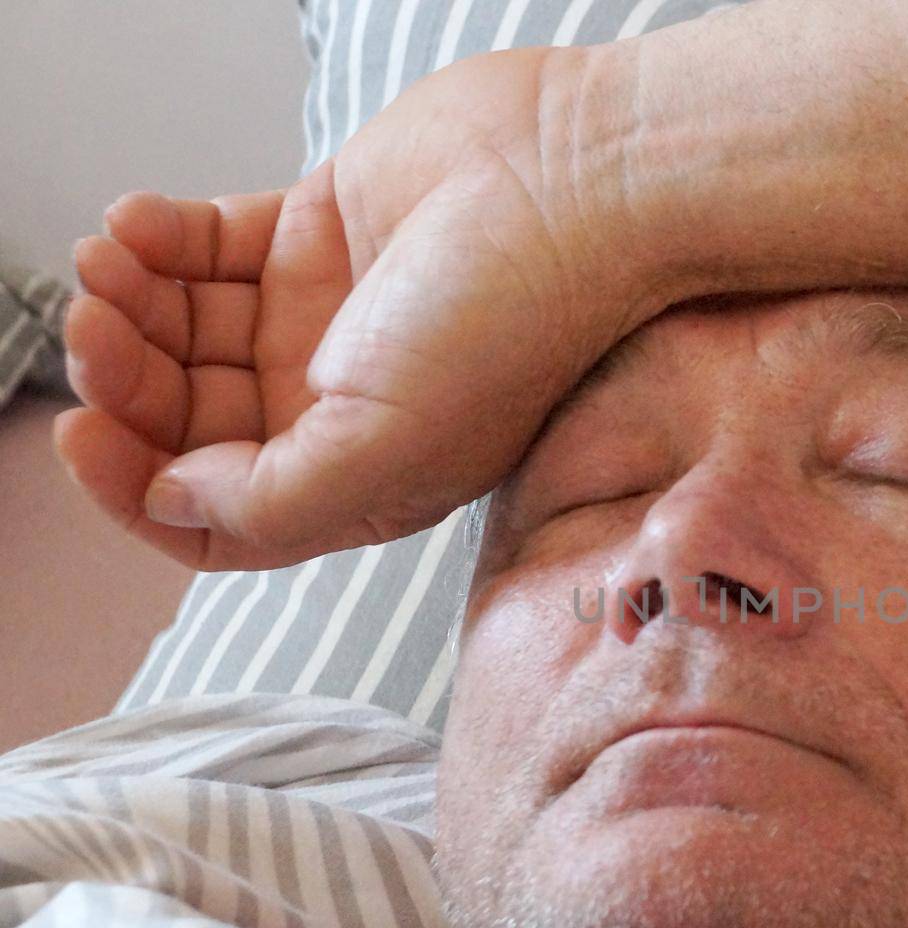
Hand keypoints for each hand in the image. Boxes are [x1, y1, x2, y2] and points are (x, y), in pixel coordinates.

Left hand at [57, 44, 665, 570]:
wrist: (576, 183)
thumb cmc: (517, 323)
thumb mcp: (392, 453)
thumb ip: (274, 504)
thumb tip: (173, 500)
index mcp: (363, 481)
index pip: (219, 518)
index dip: (137, 490)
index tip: (85, 438)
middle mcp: (340, 411)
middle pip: (186, 422)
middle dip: (123, 386)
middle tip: (94, 332)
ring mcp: (324, 320)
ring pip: (183, 333)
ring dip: (127, 304)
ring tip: (110, 263)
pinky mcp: (315, 234)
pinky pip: (205, 248)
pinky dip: (155, 240)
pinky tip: (140, 225)